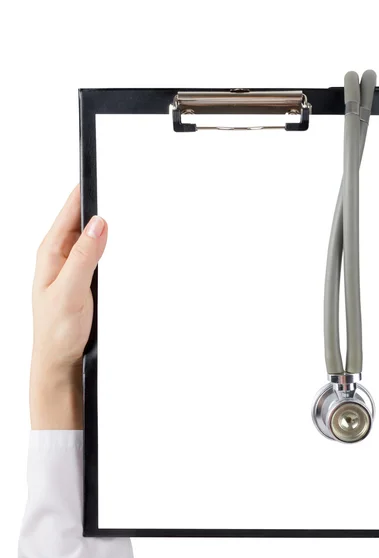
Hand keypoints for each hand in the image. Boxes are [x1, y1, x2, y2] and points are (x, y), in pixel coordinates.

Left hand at [30, 185, 107, 428]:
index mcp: (51, 253)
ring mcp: (73, 267)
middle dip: (100, 205)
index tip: (99, 173)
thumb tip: (98, 224)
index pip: (69, 212)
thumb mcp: (69, 291)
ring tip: (123, 211)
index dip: (84, 191)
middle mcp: (60, 256)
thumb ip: (84, 256)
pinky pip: (97, 253)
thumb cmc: (56, 331)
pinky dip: (109, 246)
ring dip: (106, 226)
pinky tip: (118, 245)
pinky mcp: (84, 279)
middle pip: (82, 220)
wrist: (61, 360)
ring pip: (92, 236)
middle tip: (122, 188)